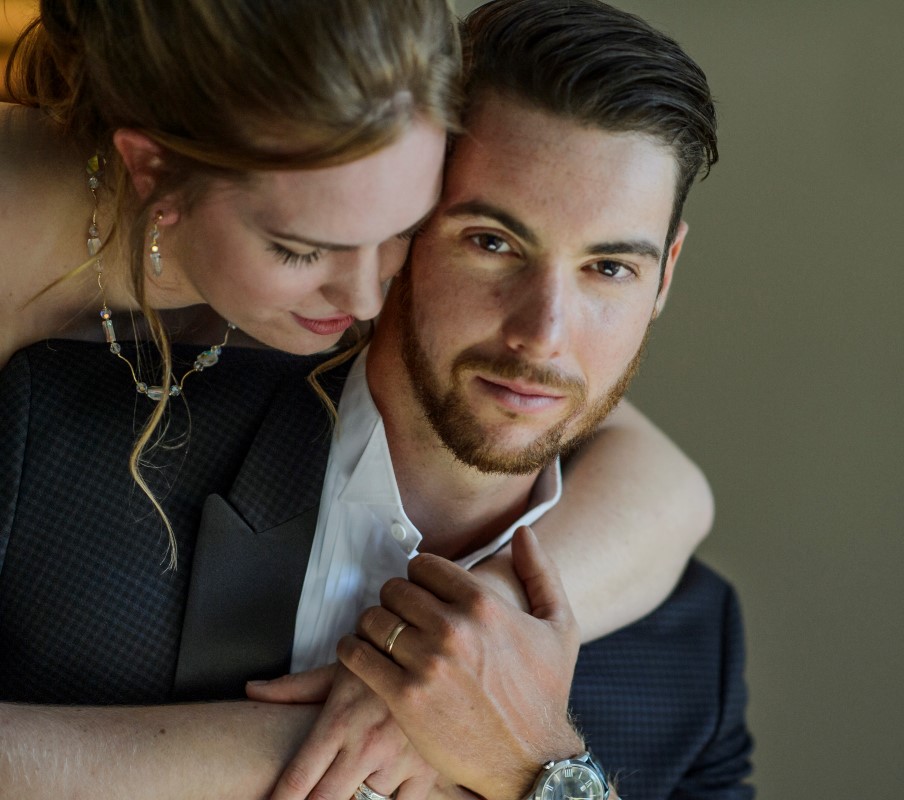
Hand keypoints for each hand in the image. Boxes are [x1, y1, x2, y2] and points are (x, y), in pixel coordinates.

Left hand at [247, 663, 438, 799]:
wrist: (438, 651)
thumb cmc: (383, 660)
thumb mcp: (339, 669)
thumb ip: (295, 688)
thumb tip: (251, 690)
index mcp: (338, 721)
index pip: (298, 778)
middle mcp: (365, 744)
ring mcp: (398, 759)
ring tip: (352, 787)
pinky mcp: (427, 769)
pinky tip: (381, 797)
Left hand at [337, 527, 583, 799]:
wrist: (533, 761)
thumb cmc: (546, 693)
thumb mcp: (560, 627)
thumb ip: (541, 572)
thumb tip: (524, 532)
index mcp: (484, 604)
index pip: (423, 565)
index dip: (417, 575)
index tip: (419, 590)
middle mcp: (453, 628)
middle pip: (395, 589)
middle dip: (394, 599)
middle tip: (399, 615)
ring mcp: (427, 663)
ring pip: (373, 619)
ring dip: (372, 624)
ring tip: (380, 635)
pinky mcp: (405, 697)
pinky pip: (357, 656)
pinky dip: (351, 650)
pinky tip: (360, 653)